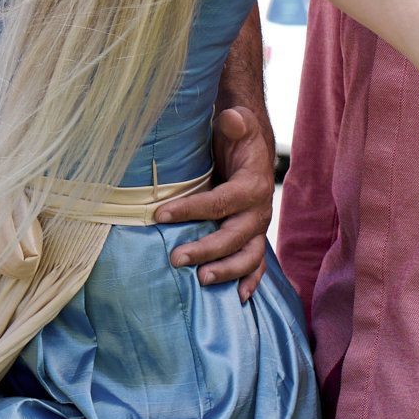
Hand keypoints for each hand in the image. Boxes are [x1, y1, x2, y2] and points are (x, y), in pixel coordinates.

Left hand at [162, 106, 276, 299]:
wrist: (253, 147)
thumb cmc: (238, 136)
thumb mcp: (238, 123)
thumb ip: (235, 122)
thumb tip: (229, 119)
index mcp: (253, 185)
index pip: (220, 202)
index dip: (191, 209)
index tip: (159, 215)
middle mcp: (258, 210)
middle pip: (233, 236)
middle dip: (205, 249)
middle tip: (175, 258)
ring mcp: (257, 227)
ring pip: (247, 256)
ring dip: (226, 271)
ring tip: (201, 280)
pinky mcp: (253, 238)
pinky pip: (256, 264)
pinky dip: (250, 282)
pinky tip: (239, 300)